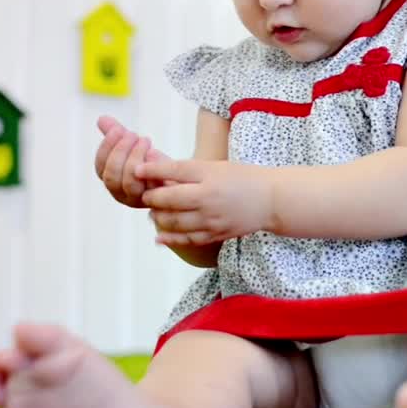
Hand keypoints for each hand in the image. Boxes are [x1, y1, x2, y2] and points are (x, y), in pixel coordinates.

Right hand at [94, 116, 165, 207]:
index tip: (118, 129)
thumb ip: (118, 134)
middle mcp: (121, 193)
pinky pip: (149, 187)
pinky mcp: (155, 201)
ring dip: (135, 158)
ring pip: (128, 182)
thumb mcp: (135, 145)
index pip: (100, 166)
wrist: (181, 177)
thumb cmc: (156, 162)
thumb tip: (102, 119)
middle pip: (111, 176)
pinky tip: (154, 153)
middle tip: (133, 134)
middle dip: (120, 152)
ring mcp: (137, 199)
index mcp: (112, 179)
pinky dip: (150, 168)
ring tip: (145, 140)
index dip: (106, 147)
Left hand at [136, 158, 274, 245]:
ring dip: (158, 217)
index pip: (173, 172)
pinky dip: (170, 238)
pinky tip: (159, 236)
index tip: (137, 170)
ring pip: (173, 222)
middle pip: (168, 199)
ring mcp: (211, 219)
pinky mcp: (215, 234)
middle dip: (152, 197)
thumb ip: (187, 171)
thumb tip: (155, 169)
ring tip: (154, 212)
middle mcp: (208, 198)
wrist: (270, 200)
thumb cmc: (241, 178)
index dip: (151, 171)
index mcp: (209, 177)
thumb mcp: (215, 167)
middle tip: (146, 195)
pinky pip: (186, 240)